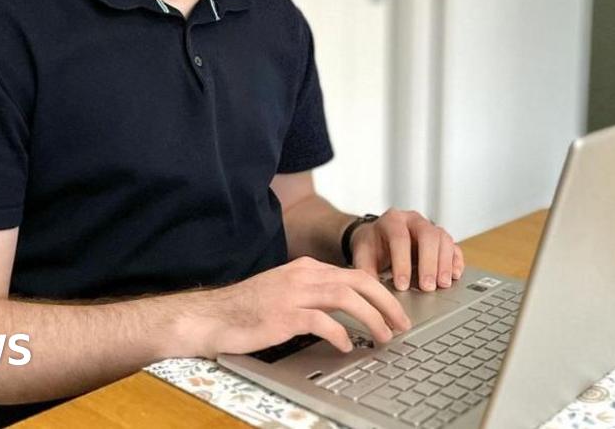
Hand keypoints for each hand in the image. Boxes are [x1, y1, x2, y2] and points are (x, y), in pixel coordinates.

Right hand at [191, 256, 411, 357]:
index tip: (395, 310)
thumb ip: (313, 293)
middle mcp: (302, 276)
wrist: (212, 316)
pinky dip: (340, 334)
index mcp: (305, 268)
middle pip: (358, 281)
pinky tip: (347, 346)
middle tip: (402, 322)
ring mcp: (293, 294)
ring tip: (384, 336)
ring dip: (371, 318)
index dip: (380, 292)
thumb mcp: (285, 291)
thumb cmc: (247, 309)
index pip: (354, 274)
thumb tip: (346, 308)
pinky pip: (322, 322)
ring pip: (346, 298)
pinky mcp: (284, 315)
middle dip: (386, 302)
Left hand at [349, 210, 464, 291]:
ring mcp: (430, 227)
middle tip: (427, 287)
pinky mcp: (441, 239)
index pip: (400, 238)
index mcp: (392, 220)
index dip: (402, 262)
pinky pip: (453, 246)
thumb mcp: (363, 255)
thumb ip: (366, 272)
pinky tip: (454, 276)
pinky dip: (456, 261)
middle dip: (428, 263)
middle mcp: (413, 220)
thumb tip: (373, 294)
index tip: (402, 285)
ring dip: (444, 263)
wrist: (378, 236)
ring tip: (442, 285)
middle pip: (427, 235)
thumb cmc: (372, 246)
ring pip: (443, 239)